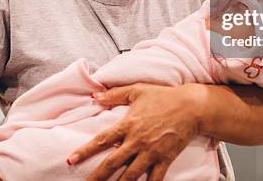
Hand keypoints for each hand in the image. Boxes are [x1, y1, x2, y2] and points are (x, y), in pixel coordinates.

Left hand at [68, 83, 204, 180]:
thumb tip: (95, 96)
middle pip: (112, 163)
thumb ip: (115, 94)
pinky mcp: (164, 160)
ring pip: (130, 176)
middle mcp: (137, 141)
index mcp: (128, 124)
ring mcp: (151, 152)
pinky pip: (154, 180)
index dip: (85, 151)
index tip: (71, 159)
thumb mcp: (137, 90)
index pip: (102, 140)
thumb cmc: (164, 96)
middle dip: (97, 177)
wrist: (191, 107)